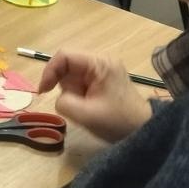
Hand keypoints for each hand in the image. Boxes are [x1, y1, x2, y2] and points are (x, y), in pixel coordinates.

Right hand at [37, 50, 153, 143]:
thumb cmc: (118, 121)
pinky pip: (81, 82)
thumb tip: (59, 98)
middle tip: (71, 104)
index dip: (50, 71)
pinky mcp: (104, 80)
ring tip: (84, 107)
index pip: (64, 56)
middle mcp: (102, 61)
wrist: (144, 131)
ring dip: (72, 91)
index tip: (44, 92)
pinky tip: (88, 106)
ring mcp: (104, 70)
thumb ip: (64, 103)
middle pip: (68, 65)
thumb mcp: (86, 115)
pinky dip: (78, 94)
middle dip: (64, 85)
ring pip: (73, 75)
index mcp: (99, 63)